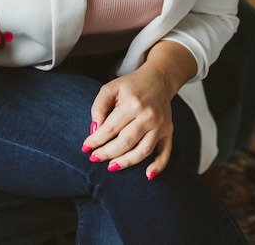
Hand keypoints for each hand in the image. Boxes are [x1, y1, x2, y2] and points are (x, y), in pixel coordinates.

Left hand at [81, 66, 175, 180]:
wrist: (158, 80)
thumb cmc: (130, 85)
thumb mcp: (110, 89)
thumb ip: (99, 108)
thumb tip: (95, 131)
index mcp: (132, 104)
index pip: (111, 128)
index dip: (96, 140)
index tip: (85, 148)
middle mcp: (148, 116)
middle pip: (126, 142)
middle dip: (107, 153)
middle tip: (94, 158)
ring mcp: (161, 125)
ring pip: (143, 150)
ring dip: (126, 162)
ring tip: (111, 167)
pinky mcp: (169, 131)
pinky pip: (166, 152)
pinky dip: (158, 166)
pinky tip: (147, 175)